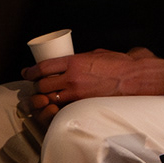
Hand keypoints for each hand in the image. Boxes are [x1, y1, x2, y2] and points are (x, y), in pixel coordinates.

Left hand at [24, 48, 163, 124]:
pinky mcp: (84, 106)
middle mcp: (72, 77)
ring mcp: (78, 94)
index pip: (43, 67)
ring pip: (51, 99)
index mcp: (74, 61)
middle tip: (38, 86)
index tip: (28, 73)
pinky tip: (60, 106)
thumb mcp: (96, 54)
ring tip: (48, 98)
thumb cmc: (120, 65)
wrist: (136, 79)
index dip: (32, 72)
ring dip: (47, 99)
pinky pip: (64, 109)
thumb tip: (70, 63)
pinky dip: (59, 108)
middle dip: (38, 87)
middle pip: (43, 85)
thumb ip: (80, 59)